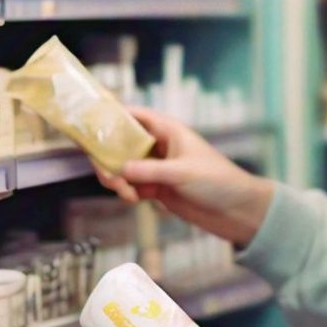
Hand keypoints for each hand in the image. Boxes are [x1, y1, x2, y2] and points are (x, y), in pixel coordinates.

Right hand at [94, 107, 273, 248]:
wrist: (236, 210)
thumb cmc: (218, 181)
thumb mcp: (182, 173)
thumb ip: (150, 171)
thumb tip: (120, 169)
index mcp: (168, 130)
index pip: (134, 116)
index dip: (112, 115)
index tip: (89, 121)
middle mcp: (159, 147)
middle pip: (121, 144)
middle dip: (109, 158)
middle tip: (108, 174)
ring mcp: (157, 168)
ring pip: (123, 168)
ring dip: (116, 179)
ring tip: (126, 193)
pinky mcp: (157, 189)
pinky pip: (131, 186)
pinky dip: (126, 192)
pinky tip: (133, 200)